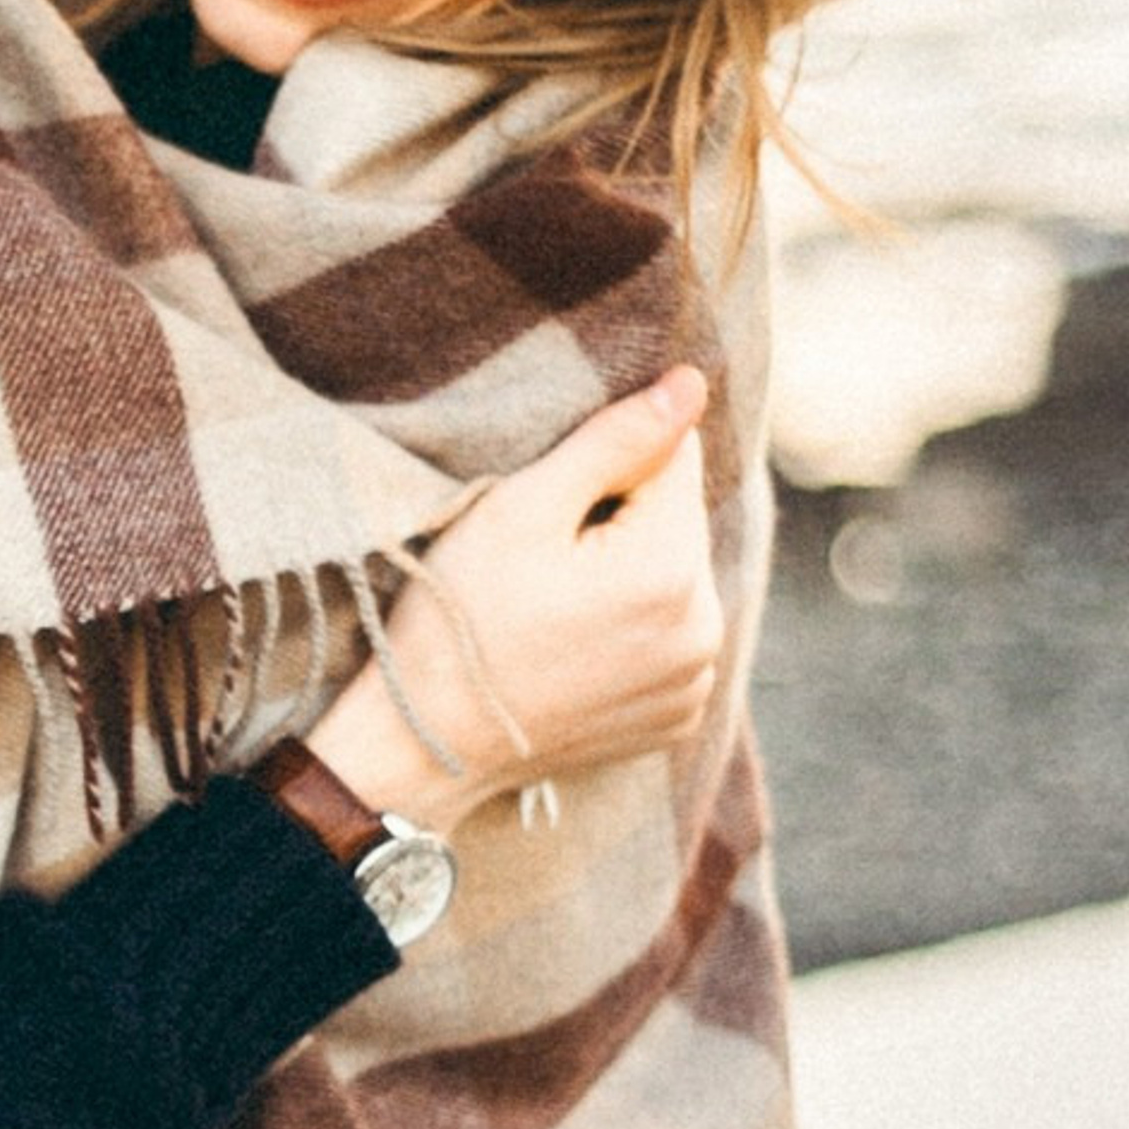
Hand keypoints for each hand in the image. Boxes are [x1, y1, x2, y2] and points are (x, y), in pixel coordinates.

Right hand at [304, 367, 723, 834]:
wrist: (424, 744)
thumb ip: (614, 440)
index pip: (672, 459)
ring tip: (550, 613)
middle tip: (537, 568)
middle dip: (619, 525)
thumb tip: (692, 383)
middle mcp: (704, 629)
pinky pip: (669, 642)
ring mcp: (693, 682)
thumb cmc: (458, 621)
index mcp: (670, 568)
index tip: (547, 514)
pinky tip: (570, 651)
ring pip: (674, 582)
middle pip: (675, 524)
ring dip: (628, 578)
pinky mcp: (675, 716)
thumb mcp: (521, 509)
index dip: (601, 471)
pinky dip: (631, 634)